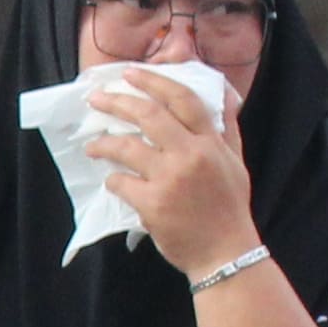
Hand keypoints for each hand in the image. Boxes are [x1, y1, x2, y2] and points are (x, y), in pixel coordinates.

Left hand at [88, 62, 260, 273]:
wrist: (225, 253)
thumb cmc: (229, 207)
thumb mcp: (235, 162)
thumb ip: (226, 127)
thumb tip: (224, 93)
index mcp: (211, 142)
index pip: (182, 99)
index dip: (154, 82)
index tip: (130, 74)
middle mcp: (191, 155)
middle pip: (149, 115)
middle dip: (118, 102)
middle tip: (96, 98)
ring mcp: (170, 179)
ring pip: (127, 148)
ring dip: (103, 144)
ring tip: (92, 146)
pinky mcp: (152, 204)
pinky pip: (121, 183)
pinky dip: (113, 181)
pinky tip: (112, 182)